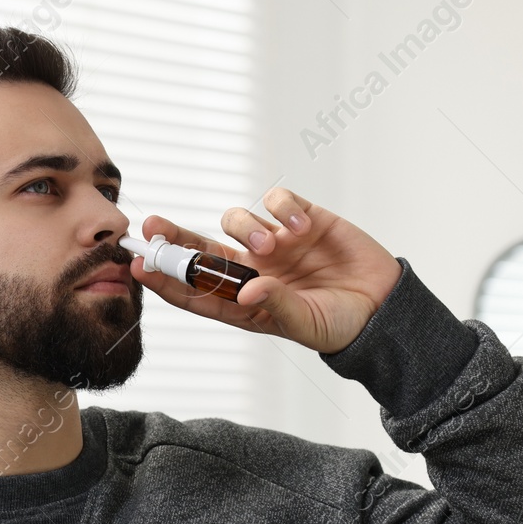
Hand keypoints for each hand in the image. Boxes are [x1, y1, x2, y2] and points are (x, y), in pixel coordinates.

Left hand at [133, 188, 401, 353]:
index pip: (195, 290)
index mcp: (244, 302)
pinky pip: (277, 200)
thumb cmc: (338, 323)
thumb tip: (247, 289)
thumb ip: (276, 305)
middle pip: (202, 249)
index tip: (139, 266)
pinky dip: (282, 208)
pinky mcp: (302, 219)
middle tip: (152, 226)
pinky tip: (299, 227)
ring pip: (236, 220)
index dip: (166, 279)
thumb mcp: (305, 322)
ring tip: (272, 246)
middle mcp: (252, 270)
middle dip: (176, 238)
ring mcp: (275, 243)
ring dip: (247, 228)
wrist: (383, 306)